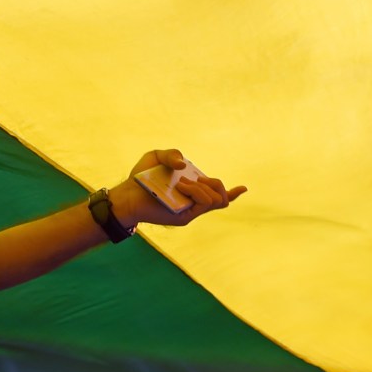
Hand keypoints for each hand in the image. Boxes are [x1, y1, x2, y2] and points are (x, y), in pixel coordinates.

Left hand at [111, 148, 246, 227]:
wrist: (127, 194)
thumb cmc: (141, 177)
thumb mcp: (156, 156)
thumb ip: (172, 154)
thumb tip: (186, 166)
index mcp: (192, 190)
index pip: (217, 195)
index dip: (233, 193)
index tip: (244, 188)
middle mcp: (193, 202)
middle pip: (222, 198)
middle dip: (215, 183)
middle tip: (193, 179)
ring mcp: (190, 211)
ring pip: (215, 201)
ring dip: (202, 187)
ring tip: (182, 184)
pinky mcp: (184, 218)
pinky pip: (203, 205)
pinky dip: (197, 192)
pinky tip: (183, 186)